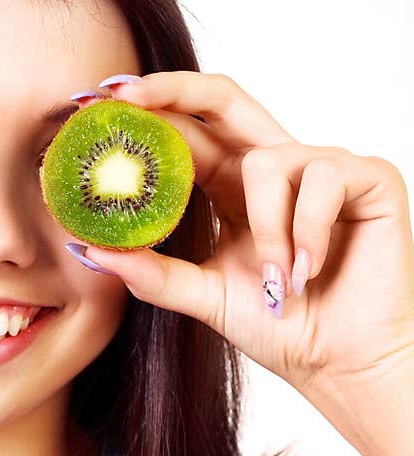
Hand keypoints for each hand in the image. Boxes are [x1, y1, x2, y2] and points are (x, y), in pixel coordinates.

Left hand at [71, 72, 413, 397]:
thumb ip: (151, 272)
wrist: (342, 365)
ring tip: (277, 277)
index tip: (90, 107)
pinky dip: (308, 231)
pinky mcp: (368, 177)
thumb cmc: (282, 329)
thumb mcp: (203, 295)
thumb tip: (87, 249)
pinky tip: (309, 271)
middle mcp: (275, 167)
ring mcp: (322, 167)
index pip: (187, 132)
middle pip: (223, 99)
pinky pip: (321, 179)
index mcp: (234, 187)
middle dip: (171, 90)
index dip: (144, 114)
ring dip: (265, 227)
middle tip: (123, 97)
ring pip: (266, 159)